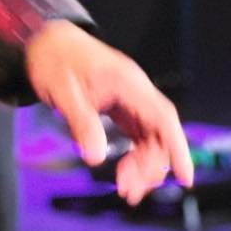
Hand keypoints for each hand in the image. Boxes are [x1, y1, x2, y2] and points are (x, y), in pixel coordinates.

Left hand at [24, 20, 193, 205]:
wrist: (45, 40)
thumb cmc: (54, 58)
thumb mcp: (62, 91)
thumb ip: (81, 123)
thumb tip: (94, 157)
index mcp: (127, 82)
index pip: (163, 117)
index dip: (177, 148)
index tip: (185, 177)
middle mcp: (135, 91)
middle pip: (158, 133)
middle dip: (150, 166)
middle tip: (128, 190)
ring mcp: (129, 99)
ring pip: (149, 137)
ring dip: (142, 165)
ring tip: (125, 188)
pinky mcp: (120, 106)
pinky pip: (136, 135)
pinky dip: (134, 155)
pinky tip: (125, 171)